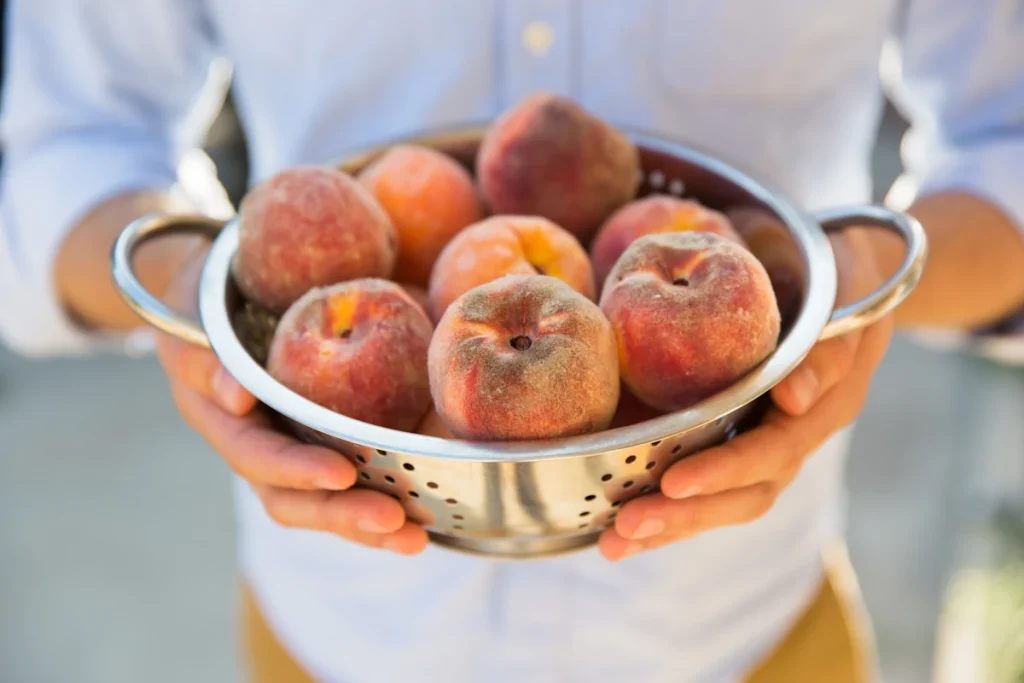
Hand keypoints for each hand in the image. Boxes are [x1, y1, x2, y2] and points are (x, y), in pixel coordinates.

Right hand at [154, 245, 427, 554]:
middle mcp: (253, 446)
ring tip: (415, 539)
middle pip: (292, 499)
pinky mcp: (319, 444)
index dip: (295, 469)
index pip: (255, 455)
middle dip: (343, 515)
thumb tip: (237, 397)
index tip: (341, 474)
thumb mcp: (190, 310)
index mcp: (218, 418)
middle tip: (395, 523)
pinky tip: (426, 515)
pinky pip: (349, 481)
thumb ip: (204, 355)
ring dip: (367, 525)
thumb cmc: (204, 294)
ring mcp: (287, 450)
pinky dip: (382, 500)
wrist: (218, 293)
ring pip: (322, 502)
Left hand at [599, 229, 892, 560]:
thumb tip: (792, 398)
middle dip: (687, 514)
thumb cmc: (836, 271)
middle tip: (628, 526)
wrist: (846, 277)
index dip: (725, 470)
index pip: (776, 451)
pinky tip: (622, 527)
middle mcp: (799, 434)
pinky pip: (712, 486)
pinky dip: (671, 511)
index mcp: (826, 404)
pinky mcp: (743, 441)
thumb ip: (827, 345)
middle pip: (748, 492)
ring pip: (728, 501)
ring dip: (672, 525)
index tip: (675, 483)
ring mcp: (772, 443)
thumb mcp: (844, 289)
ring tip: (614, 543)